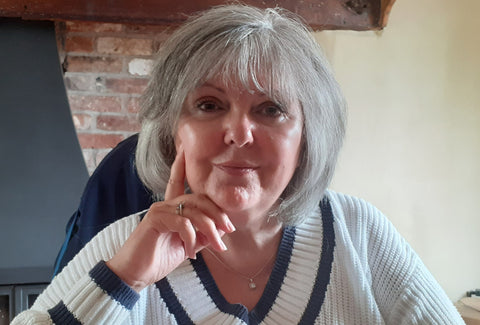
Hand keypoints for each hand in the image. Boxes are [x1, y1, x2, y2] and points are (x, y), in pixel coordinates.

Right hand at [106, 146, 234, 291]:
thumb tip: (221, 230)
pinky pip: (182, 222)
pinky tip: (190, 250)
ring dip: (210, 228)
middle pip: (198, 198)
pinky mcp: (154, 220)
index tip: (184, 149)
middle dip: (217, 213)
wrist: (134, 274)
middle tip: (228, 229)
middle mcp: (164, 205)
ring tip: (217, 244)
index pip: (178, 182)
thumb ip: (202, 235)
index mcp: (171, 209)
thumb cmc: (158, 259)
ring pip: (193, 210)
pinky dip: (191, 236)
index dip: (180, 166)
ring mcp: (159, 210)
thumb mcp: (187, 246)